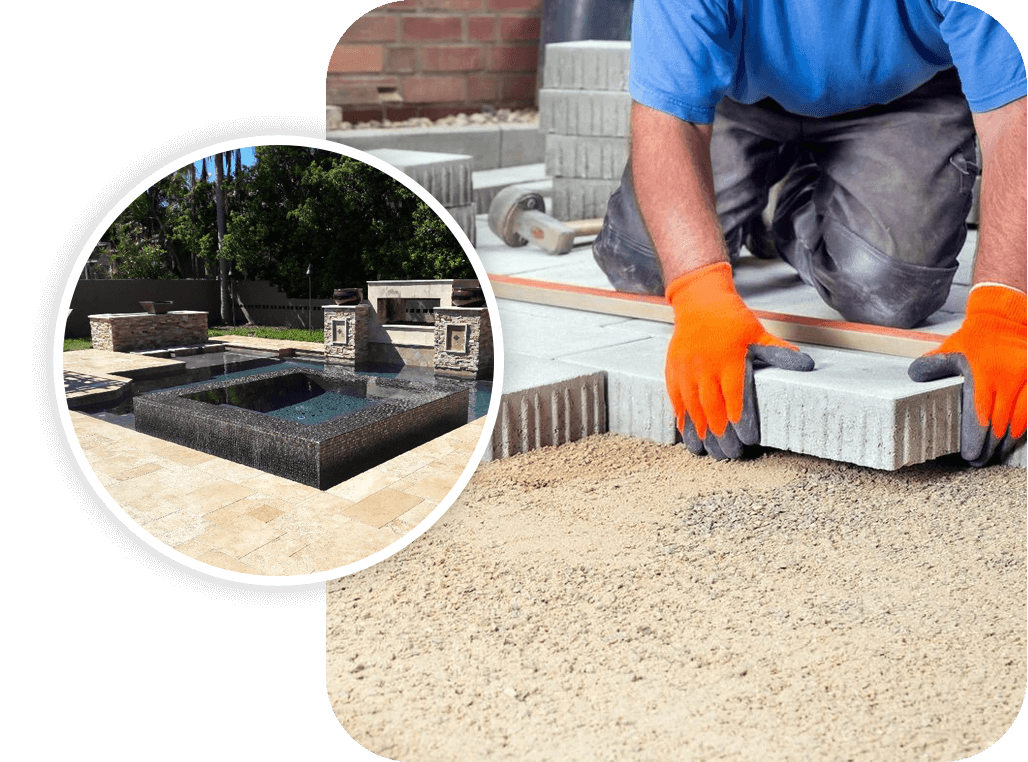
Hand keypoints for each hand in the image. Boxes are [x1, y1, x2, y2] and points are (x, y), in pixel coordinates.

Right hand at [665, 262, 814, 458]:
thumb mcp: (759, 333)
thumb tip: (806, 365)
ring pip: (692, 407)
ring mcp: (686, 369)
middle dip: (721, 434)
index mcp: (730, 359)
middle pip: (713, 408)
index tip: (748, 439)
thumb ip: (778, 352)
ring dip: (699, 432)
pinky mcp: (673, 371)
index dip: (741, 420)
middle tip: (729, 454)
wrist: (699, 303)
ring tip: (706, 451)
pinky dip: (682, 419)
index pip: (735, 396)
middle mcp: (705, 366)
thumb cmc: (732, 321)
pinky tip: (688, 434)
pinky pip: (676, 400)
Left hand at [908, 284, 1026, 465]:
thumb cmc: (974, 338)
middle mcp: (1009, 379)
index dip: (975, 440)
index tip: (970, 456)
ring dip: (1009, 441)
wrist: (1006, 317)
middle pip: (1000, 424)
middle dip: (990, 447)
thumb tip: (914, 377)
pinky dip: (1026, 427)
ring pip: (1022, 421)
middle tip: (980, 461)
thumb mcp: (949, 349)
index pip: (979, 416)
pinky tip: (1016, 438)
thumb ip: (932, 366)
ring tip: (997, 454)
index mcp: (982, 375)